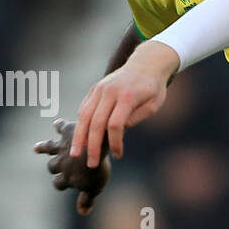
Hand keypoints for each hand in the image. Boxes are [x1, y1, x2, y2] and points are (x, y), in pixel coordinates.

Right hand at [34, 117, 110, 215]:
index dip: (60, 184)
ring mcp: (63, 147)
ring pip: (49, 147)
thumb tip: (83, 213)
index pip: (58, 183)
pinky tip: (57, 123)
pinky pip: (61, 127)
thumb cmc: (95, 172)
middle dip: (52, 167)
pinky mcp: (68, 132)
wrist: (94, 150)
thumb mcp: (93, 188)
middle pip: (52, 166)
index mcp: (67, 177)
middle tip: (53, 166)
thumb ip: (87, 200)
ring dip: (43, 147)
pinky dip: (58, 125)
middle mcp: (61, 162)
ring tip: (36, 148)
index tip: (61, 183)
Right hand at [71, 41, 179, 166]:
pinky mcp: (94, 89)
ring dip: (79, 137)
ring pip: (84, 115)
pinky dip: (81, 124)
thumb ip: (136, 118)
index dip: (115, 143)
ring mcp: (100, 89)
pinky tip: (80, 138)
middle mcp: (110, 92)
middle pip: (96, 122)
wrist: (145, 64)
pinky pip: (84, 108)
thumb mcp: (153, 105)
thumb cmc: (153, 88)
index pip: (115, 124)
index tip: (118, 155)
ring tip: (75, 154)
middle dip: (92, 146)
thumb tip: (119, 131)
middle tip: (90, 163)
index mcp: (127, 97)